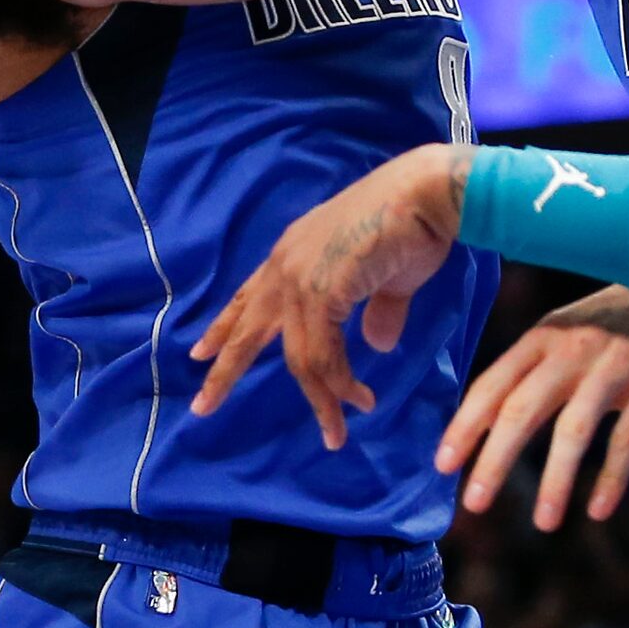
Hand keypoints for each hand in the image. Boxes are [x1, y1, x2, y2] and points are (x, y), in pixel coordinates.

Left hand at [191, 146, 472, 447]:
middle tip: (202, 407)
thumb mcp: (388, 278)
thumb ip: (378, 311)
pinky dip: (340, 385)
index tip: (201, 354)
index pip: (248, 297)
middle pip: (247, 329)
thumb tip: (379, 345)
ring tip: (336, 433)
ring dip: (321, 400)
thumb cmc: (413, 225)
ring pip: (298, 357)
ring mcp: (300, 278)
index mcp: (294, 253)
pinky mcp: (321, 292)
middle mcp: (286, 265)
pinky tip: (359, 400)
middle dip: (225, 371)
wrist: (427, 194)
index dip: (225, 327)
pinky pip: (324, 355)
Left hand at [437, 288, 628, 529]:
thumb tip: (483, 424)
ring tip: (543, 524)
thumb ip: (530, 369)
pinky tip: (597, 511)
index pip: (492, 385)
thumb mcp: (566, 331)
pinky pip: (628, 438)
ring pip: (574, 431)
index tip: (442, 466)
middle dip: (494, 460)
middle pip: (522, 410)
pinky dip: (611, 478)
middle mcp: (572, 350)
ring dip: (555, 481)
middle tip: (474, 505)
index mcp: (542, 338)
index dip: (465, 426)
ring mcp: (615, 366)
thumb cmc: (616, 322)